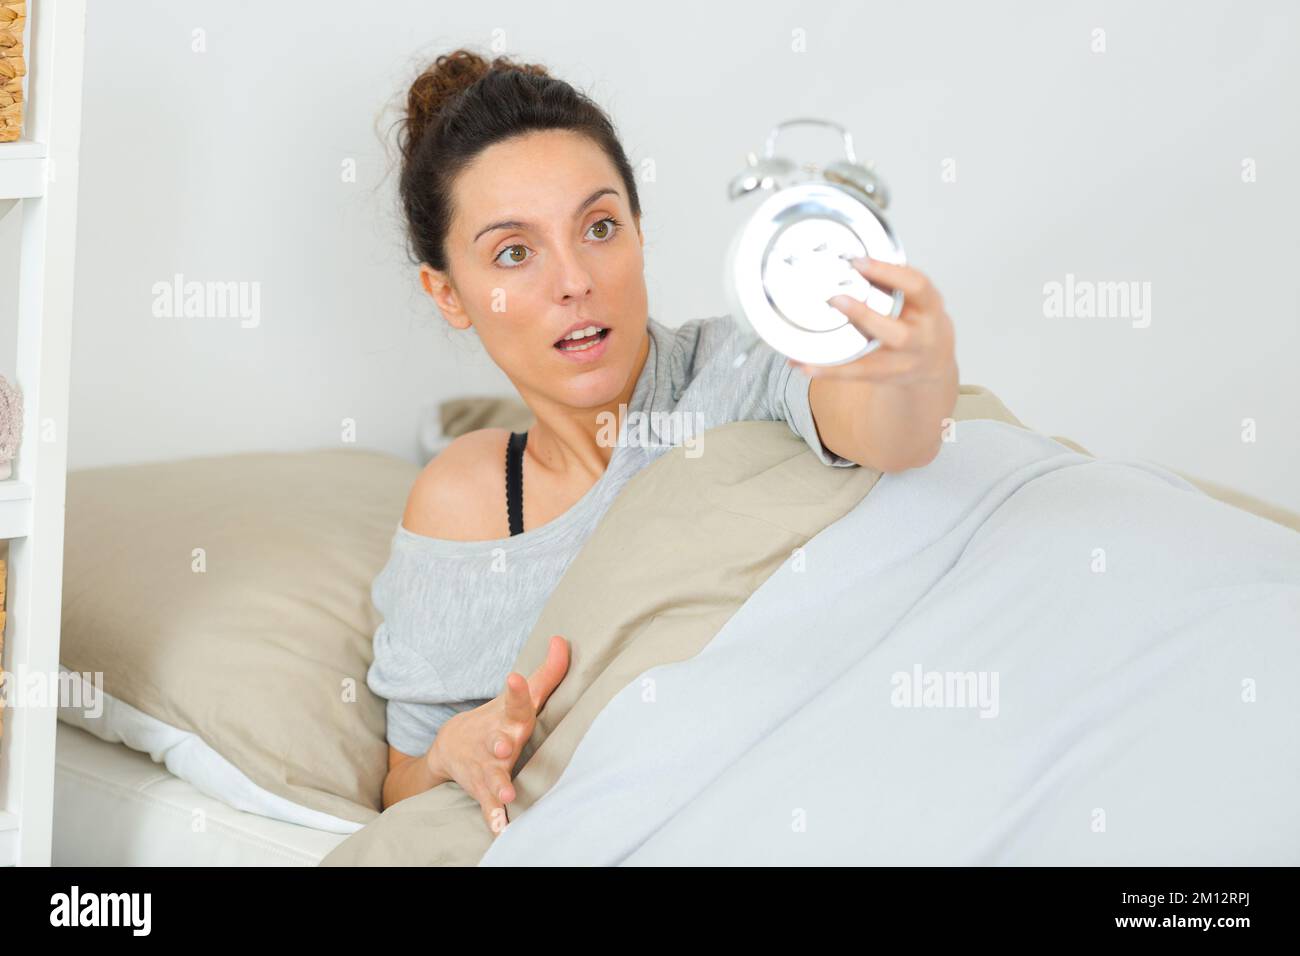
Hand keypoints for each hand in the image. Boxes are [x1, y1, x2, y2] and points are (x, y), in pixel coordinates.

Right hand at [426, 635, 569, 835]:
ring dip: (499, 785)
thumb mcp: (521, 697)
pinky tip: (499, 829)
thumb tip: (563, 641)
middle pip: (499, 741)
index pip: (516, 701)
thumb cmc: (499, 718)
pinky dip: (492, 817)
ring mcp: (486, 766)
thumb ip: (547, 673)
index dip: (518, 690)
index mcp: (509, 717)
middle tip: (504, 746)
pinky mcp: (482, 789)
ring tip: (507, 794)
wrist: (450, 745)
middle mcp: (495, 741)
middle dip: (501, 743)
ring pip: (492, 776)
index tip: (514, 678)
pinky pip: (488, 805)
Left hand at [789, 258, 955, 385]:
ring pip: (875, 364)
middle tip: (836, 299)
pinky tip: (804, 364)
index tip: (858, 262)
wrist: (934, 360)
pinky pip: (856, 376)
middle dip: (866, 317)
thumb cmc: (918, 319)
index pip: (916, 286)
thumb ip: (890, 281)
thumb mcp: (915, 296)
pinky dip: (829, 370)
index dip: (889, 273)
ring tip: (811, 345)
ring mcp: (904, 363)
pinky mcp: (885, 378)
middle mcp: (921, 338)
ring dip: (841, 352)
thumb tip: (847, 259)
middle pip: (899, 335)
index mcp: (930, 307)